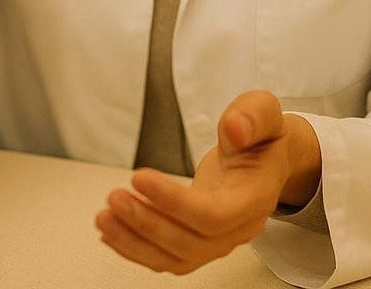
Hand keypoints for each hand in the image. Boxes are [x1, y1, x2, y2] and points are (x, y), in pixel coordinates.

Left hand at [96, 90, 319, 274]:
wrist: (267, 159)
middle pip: (191, 242)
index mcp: (256, 197)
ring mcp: (220, 241)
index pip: (214, 215)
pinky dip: (136, 250)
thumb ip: (252, 115)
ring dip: (135, 241)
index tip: (139, 177)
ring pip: (176, 257)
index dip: (173, 202)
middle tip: (114, 197)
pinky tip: (111, 233)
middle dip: (147, 222)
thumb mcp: (264, 111)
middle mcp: (240, 228)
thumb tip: (234, 128)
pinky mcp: (201, 243)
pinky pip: (168, 258)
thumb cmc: (262, 137)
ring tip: (104, 217)